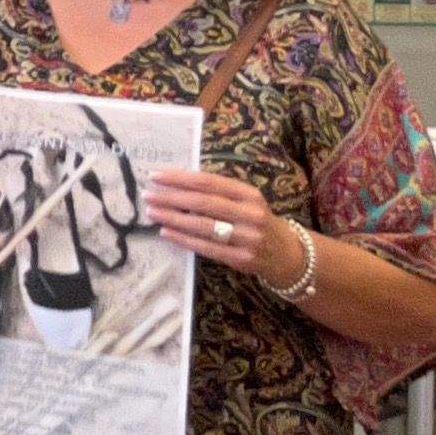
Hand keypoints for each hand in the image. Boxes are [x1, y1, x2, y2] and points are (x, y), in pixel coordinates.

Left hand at [144, 167, 297, 280]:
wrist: (288, 254)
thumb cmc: (257, 222)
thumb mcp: (246, 202)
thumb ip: (219, 193)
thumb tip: (177, 184)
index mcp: (250, 195)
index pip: (210, 183)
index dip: (181, 178)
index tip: (156, 176)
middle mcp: (251, 214)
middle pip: (203, 203)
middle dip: (172, 198)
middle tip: (148, 195)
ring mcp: (247, 238)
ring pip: (202, 226)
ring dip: (173, 218)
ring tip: (152, 212)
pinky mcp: (241, 258)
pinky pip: (206, 247)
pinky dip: (182, 239)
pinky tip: (165, 232)